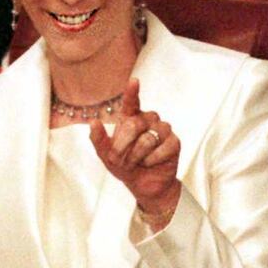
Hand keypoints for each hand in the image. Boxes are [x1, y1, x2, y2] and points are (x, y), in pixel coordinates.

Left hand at [89, 78, 180, 226]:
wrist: (144, 185)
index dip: (132, 92)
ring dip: (136, 157)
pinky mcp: (174, 142)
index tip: (134, 82)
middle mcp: (148, 119)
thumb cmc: (125, 166)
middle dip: (122, 147)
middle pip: (133, 125)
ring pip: (146, 140)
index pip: (131, 102)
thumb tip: (93, 122)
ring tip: (136, 163)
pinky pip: (160, 150)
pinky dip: (151, 161)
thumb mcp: (106, 155)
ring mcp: (163, 130)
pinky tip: (151, 163)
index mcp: (131, 118)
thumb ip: (98, 139)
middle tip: (119, 161)